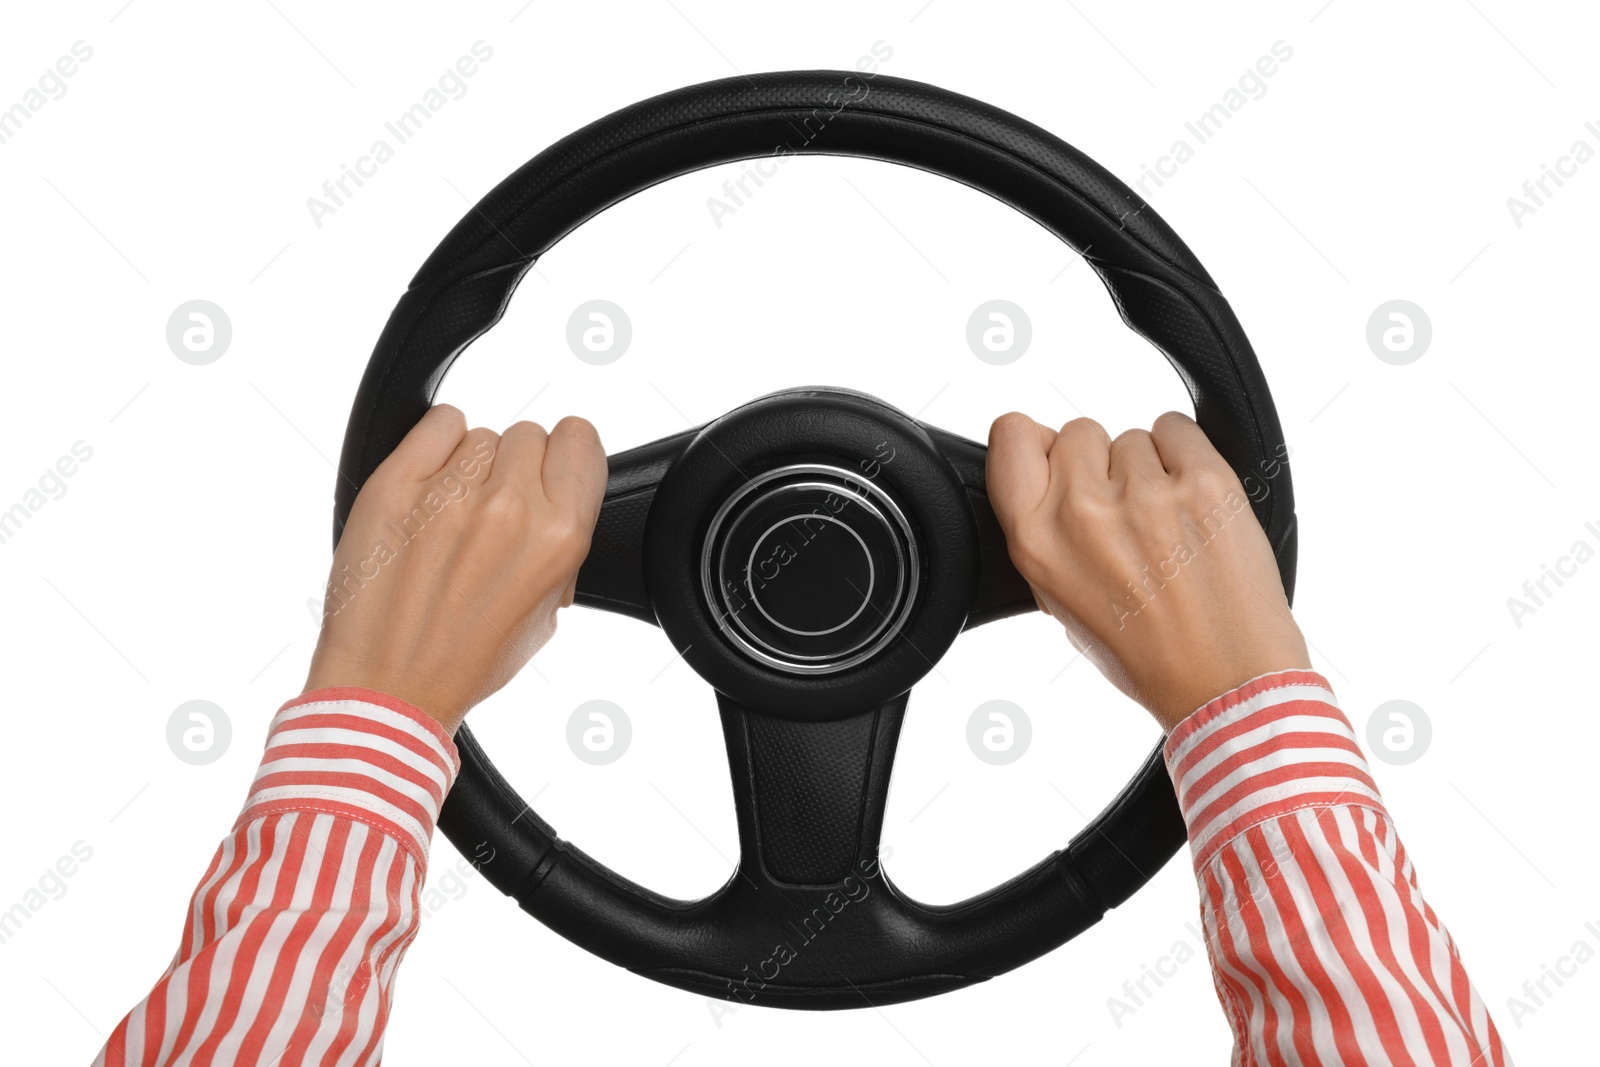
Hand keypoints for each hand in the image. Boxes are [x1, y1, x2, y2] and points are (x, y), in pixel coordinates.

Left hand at [304, 404, 606, 732]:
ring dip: (472, 467)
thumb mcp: (545, 610)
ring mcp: (451, 492)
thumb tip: (557, 498)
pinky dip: (436, 447)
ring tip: (452, 519)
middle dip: (516, 470)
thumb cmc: (465, 658)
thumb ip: (560, 543)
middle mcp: (511, 507)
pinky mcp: (397, 484)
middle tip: (491, 517)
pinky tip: (430, 489)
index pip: (580, 439)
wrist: (389, 683)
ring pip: (482, 435)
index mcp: (560, 536)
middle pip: (529, 435)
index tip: (548, 475)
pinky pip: (438, 424)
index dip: (564, 458)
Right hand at [986, 410, 1308, 731]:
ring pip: (1134, 437)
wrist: (1225, 680)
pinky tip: (1193, 505)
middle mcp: (1083, 514)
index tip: (1056, 459)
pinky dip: (1187, 457)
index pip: (1011, 434)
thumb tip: (1045, 468)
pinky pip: (1178, 429)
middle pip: (1079, 431)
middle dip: (1101, 464)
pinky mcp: (1205, 482)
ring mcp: (1146, 495)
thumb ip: (1044, 530)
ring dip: (1150, 470)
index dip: (1036, 441)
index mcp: (1036, 543)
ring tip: (1168, 528)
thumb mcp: (1060, 600)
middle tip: (1128, 517)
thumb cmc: (1146, 651)